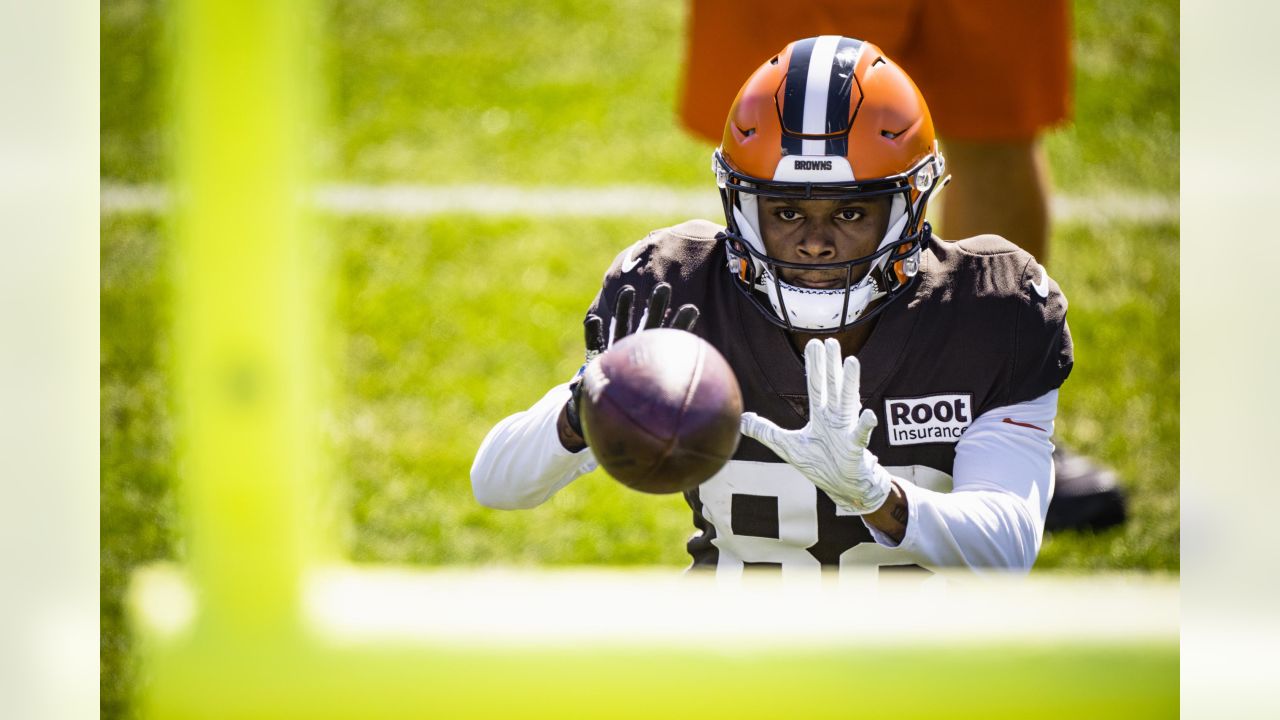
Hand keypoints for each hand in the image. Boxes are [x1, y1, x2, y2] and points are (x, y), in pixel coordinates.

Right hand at [563, 283, 698, 438]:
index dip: (681, 325)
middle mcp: (636, 351)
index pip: (669, 339)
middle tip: (664, 289)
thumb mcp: (657, 418)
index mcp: (652, 361)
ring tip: (629, 291)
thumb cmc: (635, 414)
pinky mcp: (595, 359)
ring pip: (621, 326)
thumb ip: (680, 417)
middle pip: (647, 324)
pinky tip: (594, 318)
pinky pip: (593, 343)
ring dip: (624, 308)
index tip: (693, 309)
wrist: (605, 417)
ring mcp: (615, 352)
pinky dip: (592, 331)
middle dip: (656, 306)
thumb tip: (717, 437)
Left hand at [739, 338, 892, 514]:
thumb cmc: (820, 463)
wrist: (843, 485)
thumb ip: (765, 431)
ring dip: (849, 382)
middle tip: (832, 341)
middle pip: (832, 386)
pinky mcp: (854, 448)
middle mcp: (835, 417)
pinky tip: (869, 414)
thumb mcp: (786, 446)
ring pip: (848, 402)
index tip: (814, 343)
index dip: (814, 365)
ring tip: (851, 361)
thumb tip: (741, 419)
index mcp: (820, 415)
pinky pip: (861, 435)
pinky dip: (865, 425)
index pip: (816, 385)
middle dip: (830, 364)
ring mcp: (846, 430)